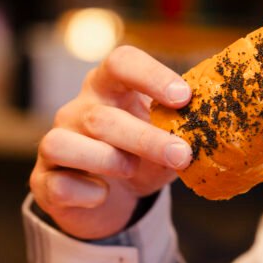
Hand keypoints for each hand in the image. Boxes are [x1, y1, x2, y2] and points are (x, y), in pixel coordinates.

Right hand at [30, 46, 192, 239]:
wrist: (112, 200)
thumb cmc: (142, 157)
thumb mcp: (168, 140)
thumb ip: (185, 130)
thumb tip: (216, 128)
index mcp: (109, 87)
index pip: (121, 62)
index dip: (151, 75)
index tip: (184, 97)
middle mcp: (78, 110)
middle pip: (102, 116)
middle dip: (146, 138)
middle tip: (182, 154)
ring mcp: (56, 143)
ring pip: (64, 144)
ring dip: (107, 160)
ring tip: (131, 170)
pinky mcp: (46, 181)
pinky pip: (59, 184)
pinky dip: (86, 192)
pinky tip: (103, 195)